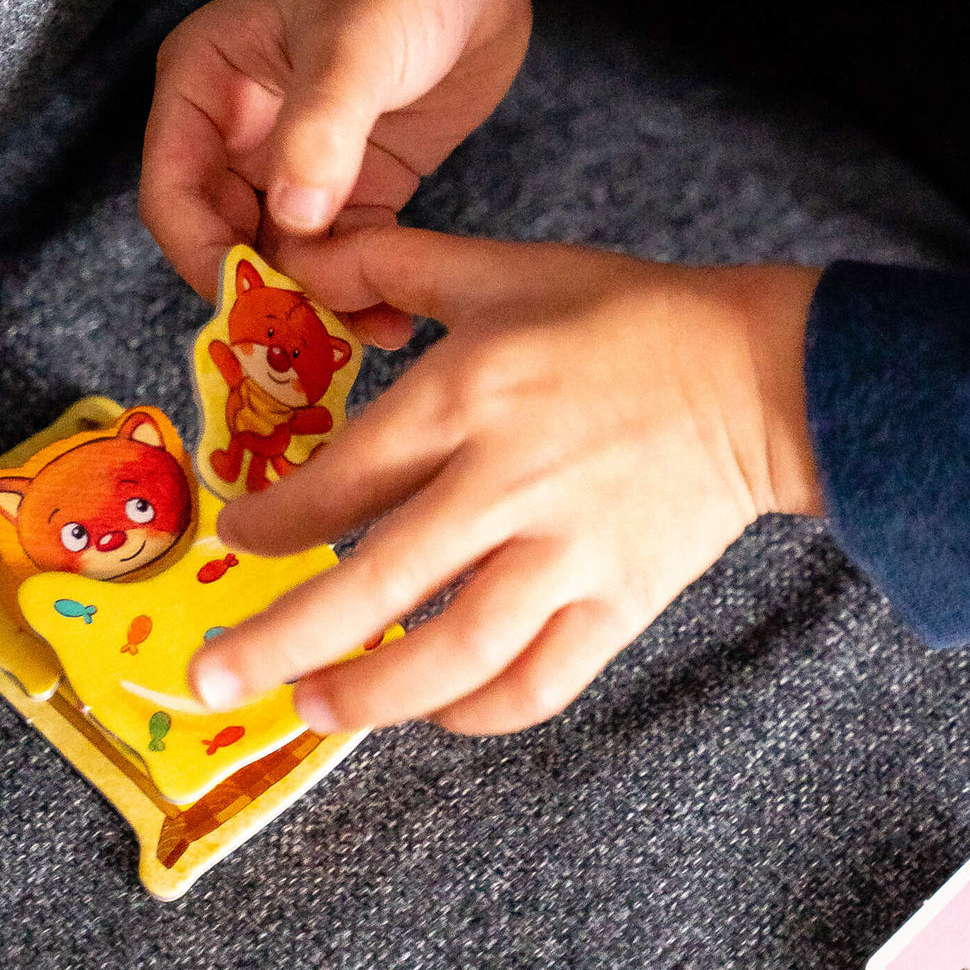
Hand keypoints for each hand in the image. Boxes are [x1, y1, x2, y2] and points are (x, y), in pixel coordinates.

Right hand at [140, 0, 550, 325]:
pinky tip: (392, 323)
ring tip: (364, 341)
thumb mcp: (353, 43)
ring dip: (319, 304)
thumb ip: (320, 133)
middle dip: (266, 293)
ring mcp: (300, 163)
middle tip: (310, 347)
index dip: (204, 257)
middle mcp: (241, 134)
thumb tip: (293, 226)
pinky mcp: (358, 182)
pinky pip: (346, 253)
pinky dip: (361, 291)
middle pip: (229, 239)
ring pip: (289, 257)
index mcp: (205, 88)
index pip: (174, 196)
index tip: (251, 303)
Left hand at [189, 228, 823, 735]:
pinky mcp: (620, 604)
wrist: (756, 374)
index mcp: (468, 397)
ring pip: (453, 655)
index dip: (274, 521)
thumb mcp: (504, 268)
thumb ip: (394, 262)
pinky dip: (478, 712)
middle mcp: (507, 485)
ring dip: (370, 697)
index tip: (239, 538)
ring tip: (311, 712)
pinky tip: (435, 712)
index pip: (342, 480)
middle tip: (213, 679)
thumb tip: (303, 257)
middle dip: (280, 643)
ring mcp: (568, 556)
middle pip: (375, 589)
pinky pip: (538, 683)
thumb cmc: (626, 318)